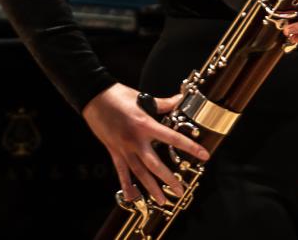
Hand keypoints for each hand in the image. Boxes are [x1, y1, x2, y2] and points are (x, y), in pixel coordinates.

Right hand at [81, 83, 208, 206]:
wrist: (93, 97)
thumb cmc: (117, 95)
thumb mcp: (141, 97)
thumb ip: (163, 103)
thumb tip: (180, 99)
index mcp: (145, 124)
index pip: (172, 138)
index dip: (189, 147)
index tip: (204, 155)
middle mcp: (135, 140)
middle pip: (154, 164)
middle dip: (168, 179)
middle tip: (180, 191)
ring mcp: (123, 148)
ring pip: (139, 173)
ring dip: (151, 188)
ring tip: (163, 201)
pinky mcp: (114, 151)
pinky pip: (121, 172)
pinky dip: (127, 186)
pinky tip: (134, 198)